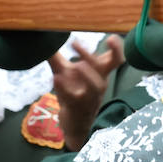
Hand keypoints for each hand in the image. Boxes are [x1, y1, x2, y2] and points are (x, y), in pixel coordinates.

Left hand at [50, 35, 124, 151]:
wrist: (74, 124)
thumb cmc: (73, 95)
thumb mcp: (65, 73)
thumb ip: (57, 57)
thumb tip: (45, 39)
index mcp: (99, 74)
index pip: (115, 59)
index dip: (117, 48)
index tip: (111, 37)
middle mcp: (99, 83)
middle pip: (108, 69)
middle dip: (97, 55)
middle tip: (75, 43)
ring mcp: (90, 96)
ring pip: (96, 86)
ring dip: (87, 74)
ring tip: (76, 65)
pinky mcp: (77, 107)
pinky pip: (73, 97)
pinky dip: (65, 88)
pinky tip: (56, 78)